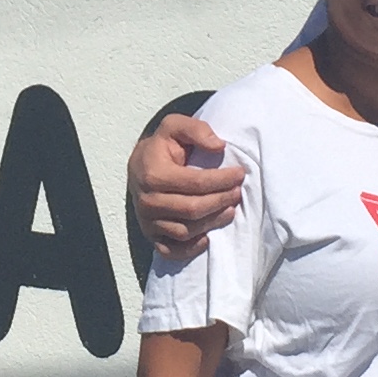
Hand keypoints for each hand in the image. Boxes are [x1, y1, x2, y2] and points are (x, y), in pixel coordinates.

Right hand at [131, 113, 245, 259]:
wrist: (138, 166)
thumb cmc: (161, 146)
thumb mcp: (174, 126)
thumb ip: (196, 129)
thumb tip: (219, 146)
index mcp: (153, 174)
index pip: (196, 183)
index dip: (222, 180)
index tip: (239, 174)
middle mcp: (147, 201)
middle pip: (193, 209)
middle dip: (221, 201)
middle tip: (237, 193)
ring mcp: (147, 221)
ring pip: (186, 231)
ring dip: (212, 223)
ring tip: (229, 210)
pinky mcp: (150, 235)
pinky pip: (171, 250)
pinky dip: (190, 249)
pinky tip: (207, 238)